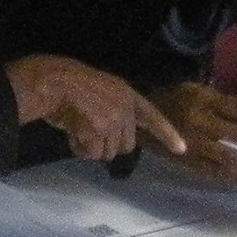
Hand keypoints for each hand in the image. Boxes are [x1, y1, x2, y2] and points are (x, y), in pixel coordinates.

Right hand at [5, 54, 186, 162]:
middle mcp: (124, 108)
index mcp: (127, 95)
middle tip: (89, 131)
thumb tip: (117, 143)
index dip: (168, 134)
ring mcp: (112, 120)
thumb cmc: (72, 86)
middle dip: (108, 145)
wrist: (54, 82)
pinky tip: (72, 133)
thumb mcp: (103, 93)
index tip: (182, 149)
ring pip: (108, 153)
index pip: (152, 117)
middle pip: (126, 146)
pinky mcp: (97, 131)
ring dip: (91, 147)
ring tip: (78, 128)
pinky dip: (79, 149)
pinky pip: (91, 154)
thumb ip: (116, 113)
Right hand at [146, 83, 236, 185]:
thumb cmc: (174, 100)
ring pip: (227, 158)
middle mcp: (200, 122)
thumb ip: (224, 100)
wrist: (140, 119)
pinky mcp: (185, 161)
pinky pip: (211, 171)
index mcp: (205, 100)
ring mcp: (192, 144)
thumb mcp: (198, 91)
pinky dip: (230, 177)